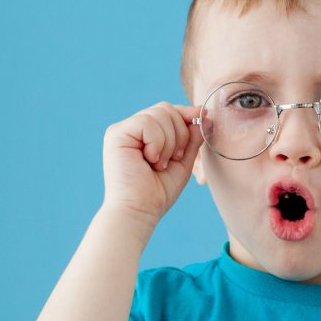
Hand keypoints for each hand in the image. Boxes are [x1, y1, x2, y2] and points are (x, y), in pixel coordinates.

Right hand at [101, 101, 203, 228]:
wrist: (140, 211)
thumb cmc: (158, 192)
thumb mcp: (182, 160)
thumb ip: (191, 137)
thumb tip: (204, 113)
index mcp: (144, 134)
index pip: (168, 111)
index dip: (186, 115)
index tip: (202, 120)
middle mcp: (131, 128)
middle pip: (165, 108)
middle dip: (179, 133)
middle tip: (172, 159)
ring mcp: (122, 130)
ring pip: (159, 114)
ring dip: (169, 142)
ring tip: (159, 163)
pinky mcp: (116, 134)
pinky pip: (147, 122)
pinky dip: (157, 143)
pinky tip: (150, 161)